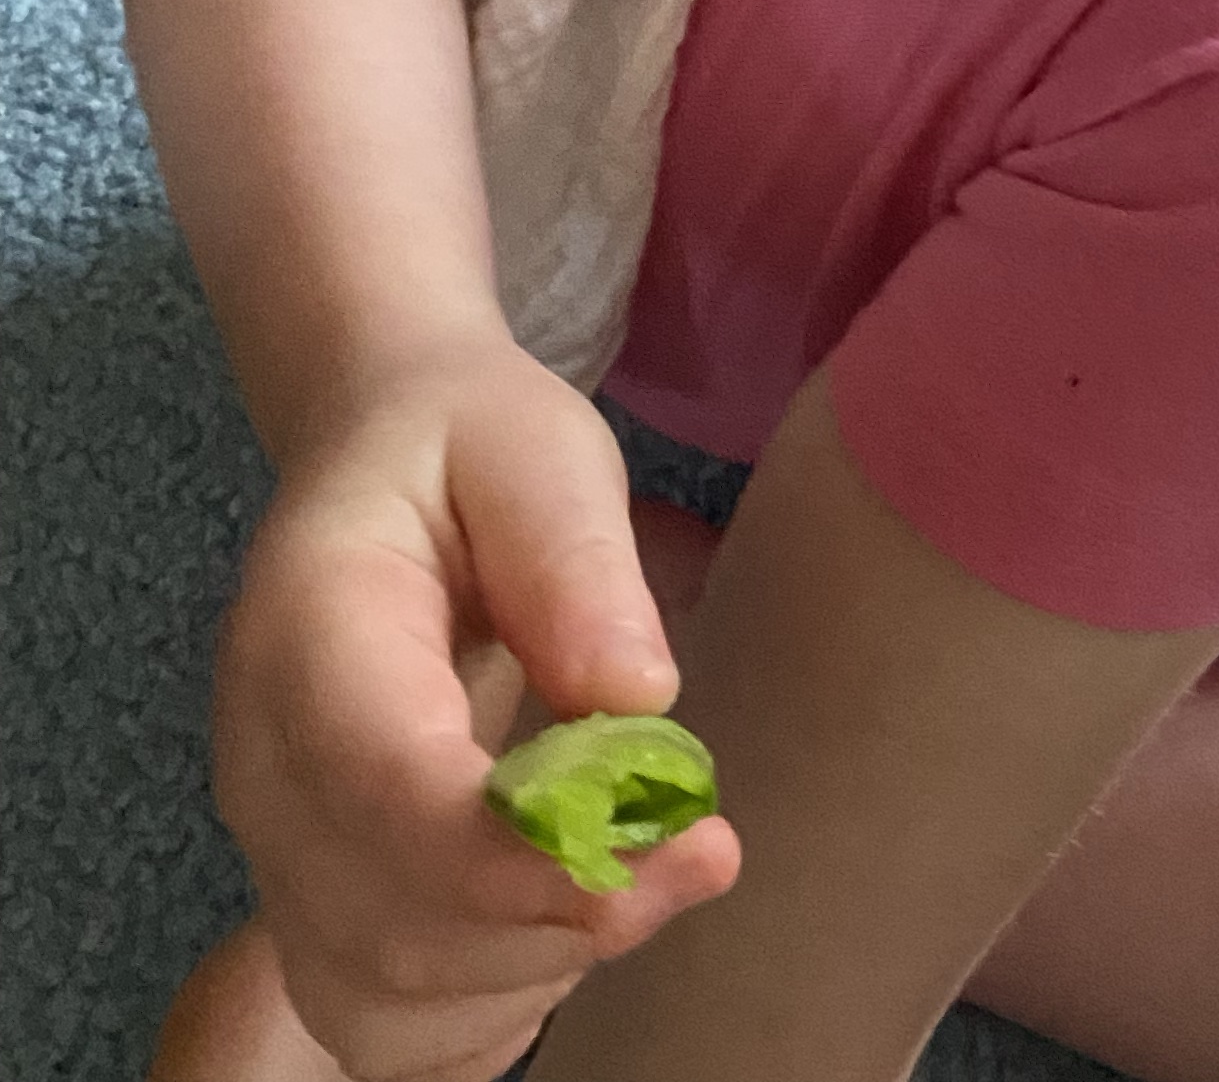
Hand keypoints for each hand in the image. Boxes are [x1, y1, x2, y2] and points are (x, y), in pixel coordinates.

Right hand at [212, 330, 739, 1080]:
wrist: (388, 462)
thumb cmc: (469, 450)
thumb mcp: (537, 447)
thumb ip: (575, 558)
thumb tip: (636, 696)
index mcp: (306, 635)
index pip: (385, 786)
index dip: (513, 851)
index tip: (659, 844)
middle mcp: (266, 772)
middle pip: (388, 924)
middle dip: (554, 922)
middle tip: (700, 853)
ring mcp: (281, 857)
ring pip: (383, 1002)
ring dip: (532, 974)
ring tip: (646, 876)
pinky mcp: (318, 909)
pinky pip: (385, 1027)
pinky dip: (487, 1016)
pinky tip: (571, 928)